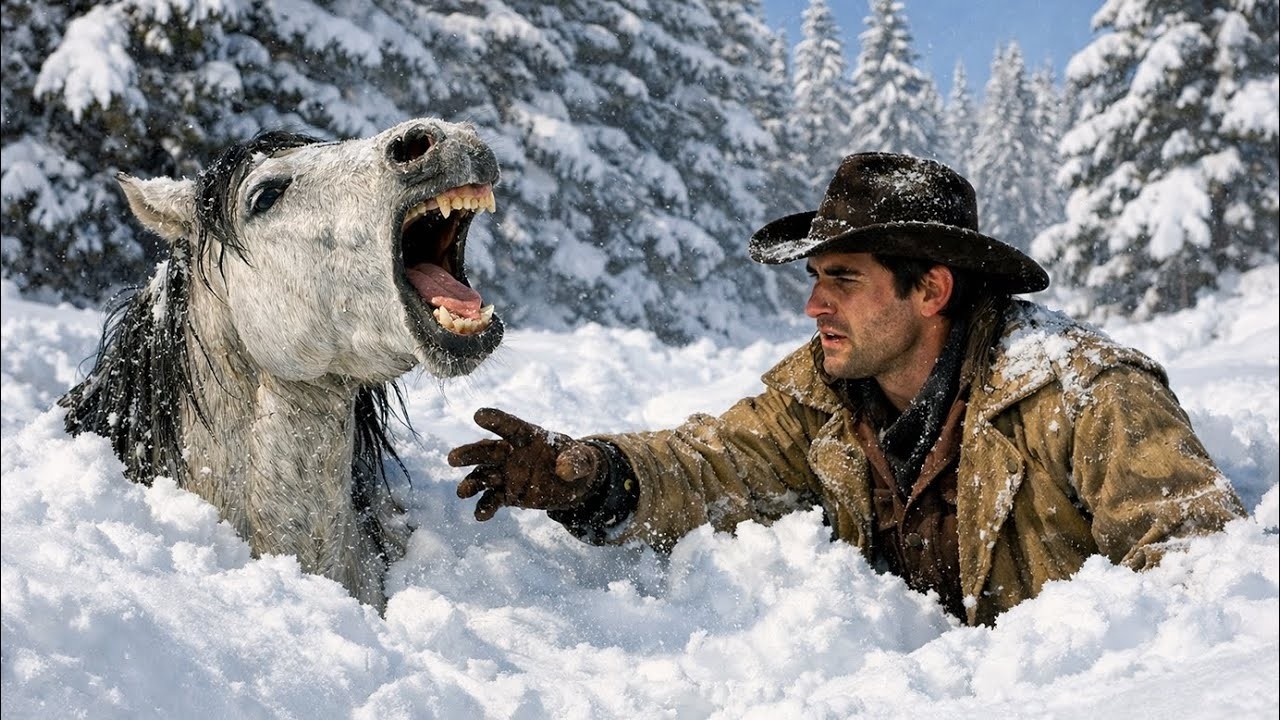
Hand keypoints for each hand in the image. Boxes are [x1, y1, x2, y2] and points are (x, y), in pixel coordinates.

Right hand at [448, 408, 606, 520]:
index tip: (478, 415)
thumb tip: (562, 470)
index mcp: (528, 437)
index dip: (496, 420)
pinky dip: (485, 507)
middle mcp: (512, 454)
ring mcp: (507, 474)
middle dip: (470, 454)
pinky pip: (493, 500)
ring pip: (484, 476)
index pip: (510, 426)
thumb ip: (575, 462)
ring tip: (462, 492)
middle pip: (488, 451)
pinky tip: (481, 515)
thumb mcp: (583, 459)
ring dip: (472, 483)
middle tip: (452, 459)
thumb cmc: (576, 461)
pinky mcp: (509, 495)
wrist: (574, 484)